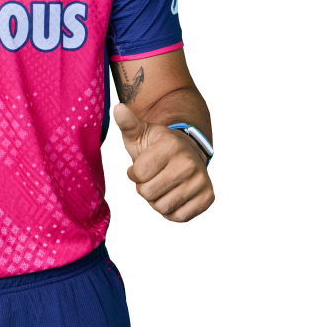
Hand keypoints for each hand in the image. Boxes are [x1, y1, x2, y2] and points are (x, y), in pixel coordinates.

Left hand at [112, 102, 214, 222]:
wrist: (186, 152)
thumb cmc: (155, 145)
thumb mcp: (140, 132)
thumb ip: (127, 123)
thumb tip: (118, 108)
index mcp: (170, 145)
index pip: (138, 174)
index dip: (133, 174)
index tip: (138, 167)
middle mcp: (189, 162)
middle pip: (148, 193)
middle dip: (143, 189)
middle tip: (150, 178)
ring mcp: (200, 181)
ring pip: (162, 207)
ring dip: (156, 201)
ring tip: (161, 186)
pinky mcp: (207, 197)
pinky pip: (179, 217)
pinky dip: (170, 212)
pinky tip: (172, 196)